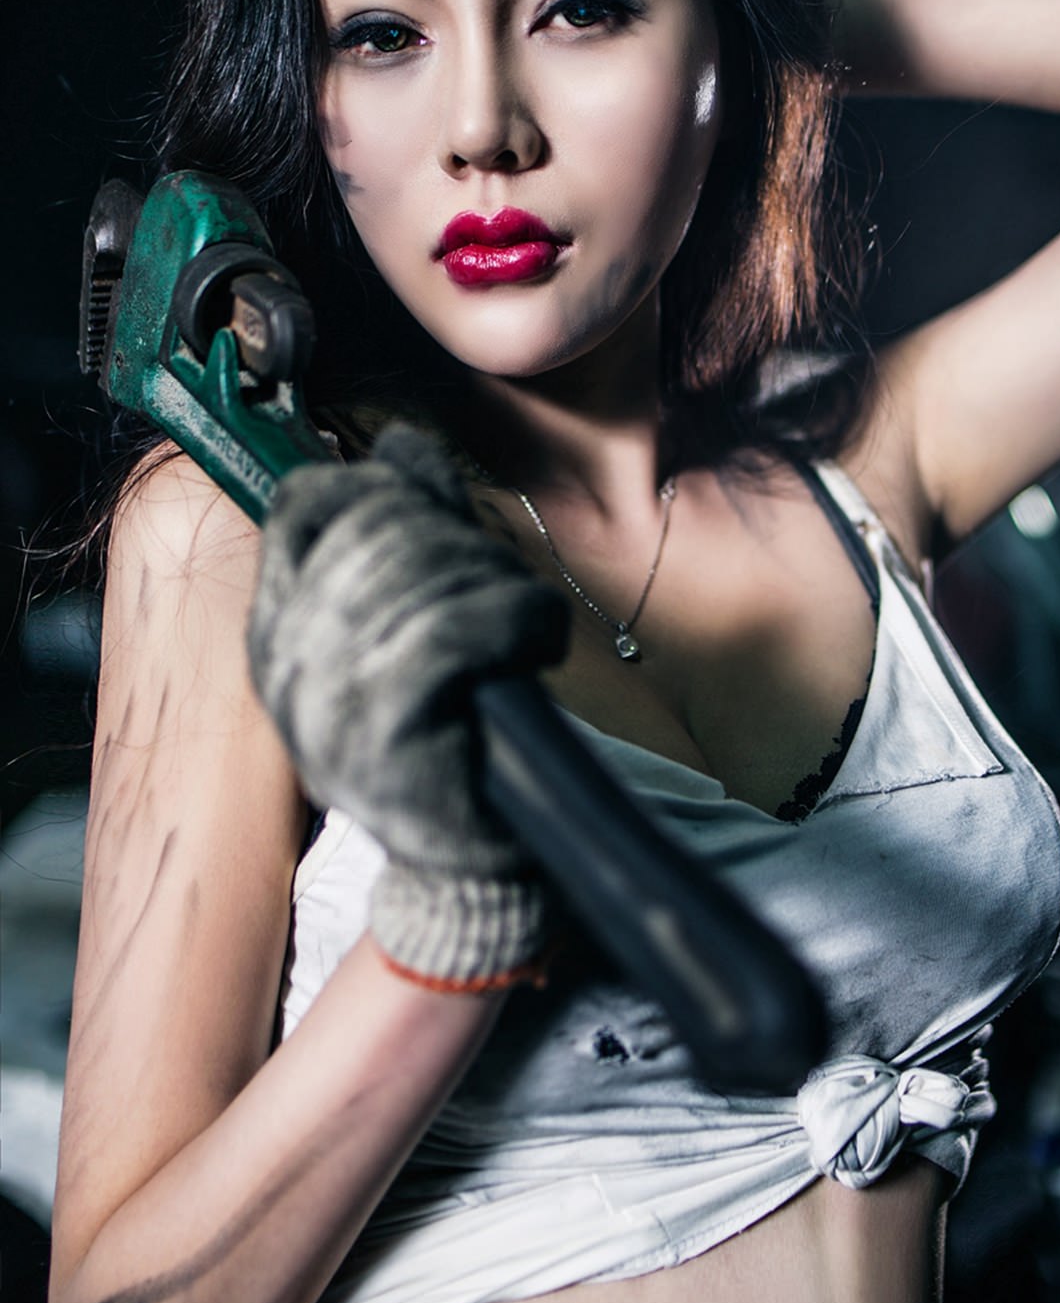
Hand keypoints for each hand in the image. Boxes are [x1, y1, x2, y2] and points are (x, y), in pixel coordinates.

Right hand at [247, 423, 569, 984]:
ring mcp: (326, 705)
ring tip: (525, 618)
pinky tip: (539, 637)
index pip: (306, 504)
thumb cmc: (446, 729)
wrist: (465, 859)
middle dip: (459, 536)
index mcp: (277, 631)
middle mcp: (286, 665)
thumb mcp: (414, 617)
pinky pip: (455, 631)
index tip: (436, 513)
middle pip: (375, 526)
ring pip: (422, 572)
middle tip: (501, 579)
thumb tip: (403, 443)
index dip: (381, 487)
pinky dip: (517, 617)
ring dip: (499, 579)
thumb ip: (407, 528)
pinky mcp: (384, 737)